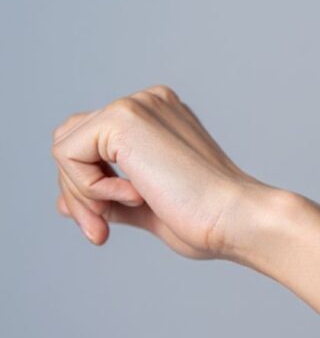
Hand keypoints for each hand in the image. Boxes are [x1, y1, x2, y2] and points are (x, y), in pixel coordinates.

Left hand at [50, 85, 271, 259]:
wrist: (237, 219)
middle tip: (100, 234)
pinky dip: (86, 187)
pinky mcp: (122, 116)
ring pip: (65, 146)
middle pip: (73, 140)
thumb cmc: (208, 221)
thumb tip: (63, 204)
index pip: (93, 143)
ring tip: (112, 218)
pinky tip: (134, 196)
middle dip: (78, 194)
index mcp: (160, 118)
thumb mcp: (149, 210)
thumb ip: (109, 201)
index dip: (89, 191)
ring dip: (80, 192)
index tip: (105, 231)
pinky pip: (66, 153)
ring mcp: (137, 104)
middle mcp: (148, 103)